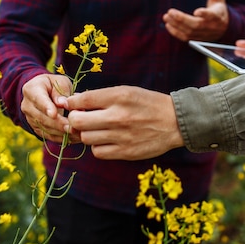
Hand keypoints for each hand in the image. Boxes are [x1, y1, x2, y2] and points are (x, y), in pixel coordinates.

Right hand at [21, 74, 79, 142]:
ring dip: (61, 133)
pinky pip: (47, 135)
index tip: (54, 114)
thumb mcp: (60, 81)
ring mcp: (30, 118)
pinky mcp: (36, 128)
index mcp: (31, 89)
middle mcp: (27, 105)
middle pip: (42, 117)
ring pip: (45, 128)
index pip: (38, 99)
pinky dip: (60, 138)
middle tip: (72, 127)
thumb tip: (63, 103)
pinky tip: (73, 138)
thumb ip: (61, 91)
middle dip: (58, 124)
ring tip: (77, 133)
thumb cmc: (55, 84)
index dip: (46, 107)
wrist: (45, 91)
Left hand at [64, 86, 184, 159]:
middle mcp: (118, 116)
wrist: (175, 122)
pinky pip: (98, 152)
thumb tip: (74, 100)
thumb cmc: (148, 104)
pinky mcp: (125, 152)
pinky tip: (105, 140)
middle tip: (80, 117)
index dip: (71, 101)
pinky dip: (98, 146)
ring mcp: (121, 136)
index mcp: (119, 96)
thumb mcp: (128, 91)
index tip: (69, 103)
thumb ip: (102, 96)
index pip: (83, 99)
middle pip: (78, 121)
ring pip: (86, 138)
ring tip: (95, 129)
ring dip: (86, 133)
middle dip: (74, 118)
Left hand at [163, 0, 228, 41]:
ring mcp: (204, 34)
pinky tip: (168, 25)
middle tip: (170, 12)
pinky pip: (185, 38)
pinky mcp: (197, 39)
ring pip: (189, 32)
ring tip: (166, 17)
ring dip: (176, 25)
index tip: (197, 12)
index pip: (212, 16)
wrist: (224, 28)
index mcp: (217, 16)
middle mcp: (211, 27)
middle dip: (182, 19)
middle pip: (196, 25)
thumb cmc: (219, 10)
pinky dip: (176, 33)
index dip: (204, 14)